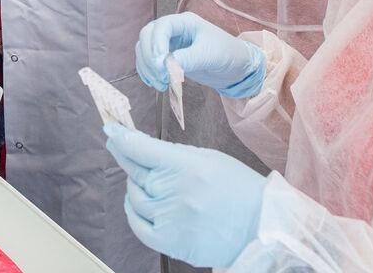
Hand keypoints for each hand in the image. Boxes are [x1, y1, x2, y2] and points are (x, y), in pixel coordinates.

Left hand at [105, 125, 264, 268]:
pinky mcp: (171, 242)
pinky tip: (135, 204)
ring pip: (134, 198)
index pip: (141, 148)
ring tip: (140, 180)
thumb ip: (174, 154)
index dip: (122, 137)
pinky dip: (132, 214)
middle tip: (116, 146)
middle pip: (134, 171)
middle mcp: (174, 192)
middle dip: (122, 155)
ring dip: (133, 186)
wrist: (261, 226)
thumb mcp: (208, 158)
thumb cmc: (238, 189)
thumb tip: (145, 147)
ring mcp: (171, 219)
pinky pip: (138, 227)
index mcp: (185, 166)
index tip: (111, 131)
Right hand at [135, 12, 265, 98]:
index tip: (160, 63)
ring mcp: (169, 43)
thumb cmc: (227, 54)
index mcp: (185, 22)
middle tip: (160, 75)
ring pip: (144, 49)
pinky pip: (148, 61)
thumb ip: (189, 58)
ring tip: (160, 84)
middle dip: (149, 57)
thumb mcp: (210, 55)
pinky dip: (147, 72)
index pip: (162, 26)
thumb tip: (167, 65)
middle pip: (147, 36)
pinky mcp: (167, 57)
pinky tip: (155, 83)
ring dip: (147, 67)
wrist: (235, 68)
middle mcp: (174, 30)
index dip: (156, 43)